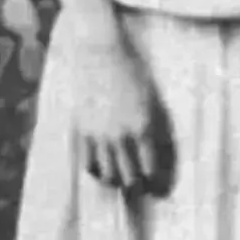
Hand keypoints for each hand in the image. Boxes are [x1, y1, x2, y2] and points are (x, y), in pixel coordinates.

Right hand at [67, 20, 171, 195]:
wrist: (99, 51)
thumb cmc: (131, 70)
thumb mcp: (151, 97)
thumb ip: (153, 125)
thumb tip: (154, 149)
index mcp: (143, 127)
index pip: (150, 169)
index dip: (155, 183)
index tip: (157, 188)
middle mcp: (121, 135)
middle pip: (130, 177)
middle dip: (137, 187)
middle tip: (140, 188)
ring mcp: (99, 134)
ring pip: (108, 174)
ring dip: (117, 182)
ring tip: (121, 182)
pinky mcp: (82, 129)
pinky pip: (88, 162)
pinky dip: (96, 171)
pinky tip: (102, 170)